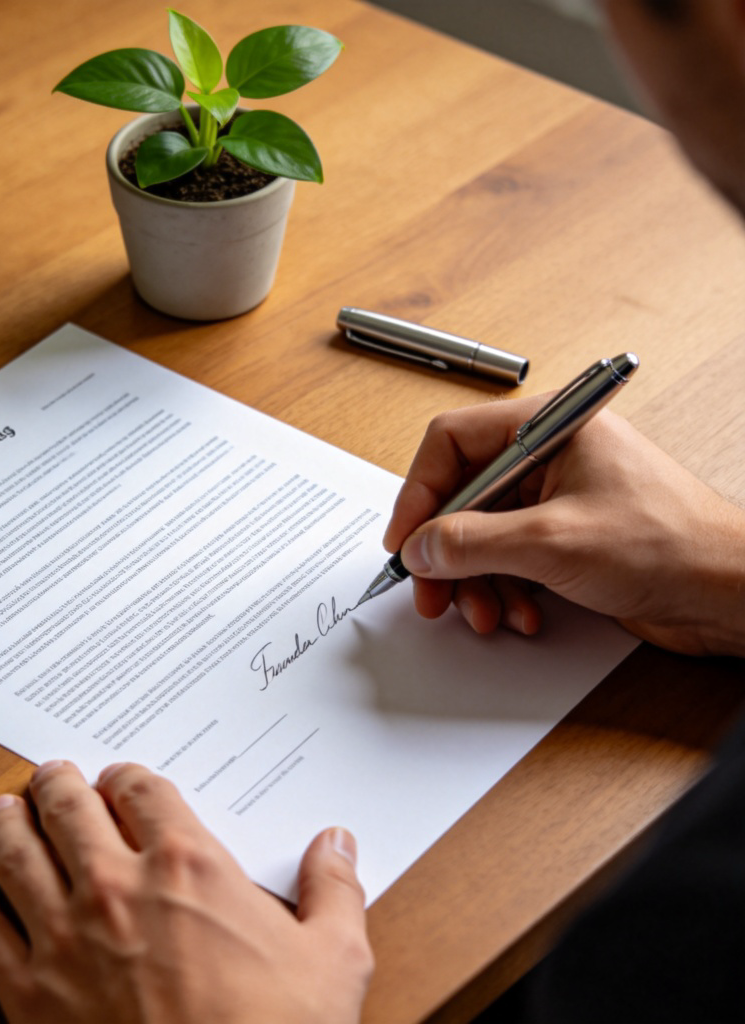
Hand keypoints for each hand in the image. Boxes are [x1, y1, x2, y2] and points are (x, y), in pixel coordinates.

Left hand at [0, 761, 371, 1023]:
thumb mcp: (333, 960)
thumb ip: (334, 889)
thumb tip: (337, 842)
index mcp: (187, 864)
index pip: (143, 789)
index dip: (128, 776)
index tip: (121, 778)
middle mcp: (117, 885)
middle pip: (71, 808)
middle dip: (58, 783)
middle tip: (50, 773)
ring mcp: (65, 937)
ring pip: (18, 856)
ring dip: (7, 824)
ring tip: (0, 809)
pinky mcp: (29, 994)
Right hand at [383, 399, 744, 656]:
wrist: (731, 594)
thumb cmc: (671, 545)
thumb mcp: (552, 542)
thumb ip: (471, 542)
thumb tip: (417, 547)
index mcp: (549, 427)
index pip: (453, 442)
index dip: (419, 493)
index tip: (403, 540)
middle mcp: (549, 456)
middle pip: (463, 496)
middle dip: (445, 551)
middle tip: (431, 592)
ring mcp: (557, 497)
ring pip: (482, 534)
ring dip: (476, 580)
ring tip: (485, 613)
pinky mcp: (565, 537)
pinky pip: (510, 558)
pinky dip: (506, 589)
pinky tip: (523, 614)